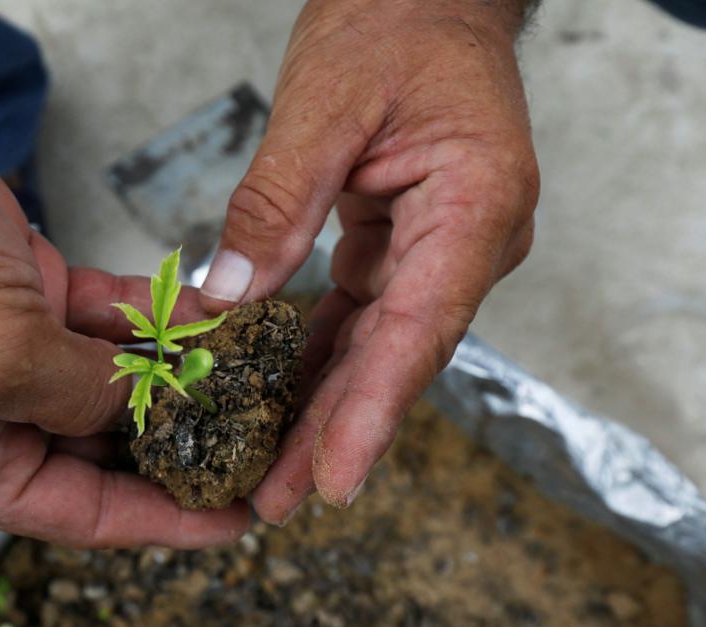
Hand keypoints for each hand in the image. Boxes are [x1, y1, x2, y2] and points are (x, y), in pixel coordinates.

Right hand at [0, 67, 248, 546]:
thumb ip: (82, 394)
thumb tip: (149, 407)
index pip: (82, 513)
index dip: (165, 520)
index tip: (237, 520)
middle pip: (106, 449)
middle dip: (180, 440)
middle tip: (261, 438)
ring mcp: (10, 347)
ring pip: (115, 376)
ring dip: (178, 372)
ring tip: (254, 375)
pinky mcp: (26, 285)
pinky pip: (109, 314)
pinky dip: (155, 314)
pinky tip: (212, 315)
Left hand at [200, 0, 538, 521]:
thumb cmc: (393, 26)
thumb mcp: (323, 105)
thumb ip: (277, 203)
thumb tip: (230, 297)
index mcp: (475, 207)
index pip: (419, 329)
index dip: (374, 412)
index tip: (335, 479)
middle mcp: (468, 244)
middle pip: (398, 359)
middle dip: (337, 434)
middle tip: (277, 501)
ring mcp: (440, 251)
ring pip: (379, 350)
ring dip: (326, 412)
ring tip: (270, 477)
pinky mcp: (405, 250)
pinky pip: (361, 320)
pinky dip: (320, 363)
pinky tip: (278, 405)